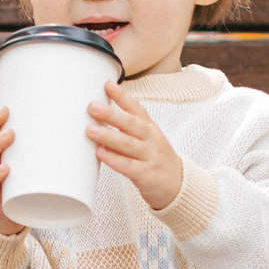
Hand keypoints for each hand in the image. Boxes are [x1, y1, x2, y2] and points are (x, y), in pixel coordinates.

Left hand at [87, 81, 183, 209]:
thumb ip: (126, 128)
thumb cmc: (154, 158)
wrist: (178, 184)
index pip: (136, 108)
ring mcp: (150, 157)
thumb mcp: (146, 138)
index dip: (122, 96)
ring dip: (108, 136)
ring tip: (90, 130)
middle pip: (131, 124)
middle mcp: (151, 139)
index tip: (107, 84)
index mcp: (149, 128)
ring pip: (128, 144)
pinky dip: (113, 159)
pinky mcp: (146, 175)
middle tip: (92, 107)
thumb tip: (98, 115)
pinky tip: (100, 153)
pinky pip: (128, 166)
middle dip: (111, 114)